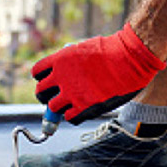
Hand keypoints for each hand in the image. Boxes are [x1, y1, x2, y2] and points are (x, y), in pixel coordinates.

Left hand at [32, 24, 165, 124]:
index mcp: (59, 59)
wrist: (129, 59)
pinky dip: (72, 116)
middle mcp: (61, 77)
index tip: (49, 81)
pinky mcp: (84, 107)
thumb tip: (65, 72)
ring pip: (52, 108)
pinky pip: (69, 118)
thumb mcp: (84, 48)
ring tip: (69, 105)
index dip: (42, 78)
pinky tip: (79, 110)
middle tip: (55, 96)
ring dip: (59, 108)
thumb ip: (70, 61)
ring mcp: (71, 93)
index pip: (37, 72)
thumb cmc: (112, 51)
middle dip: (46, 95)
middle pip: (41, 92)